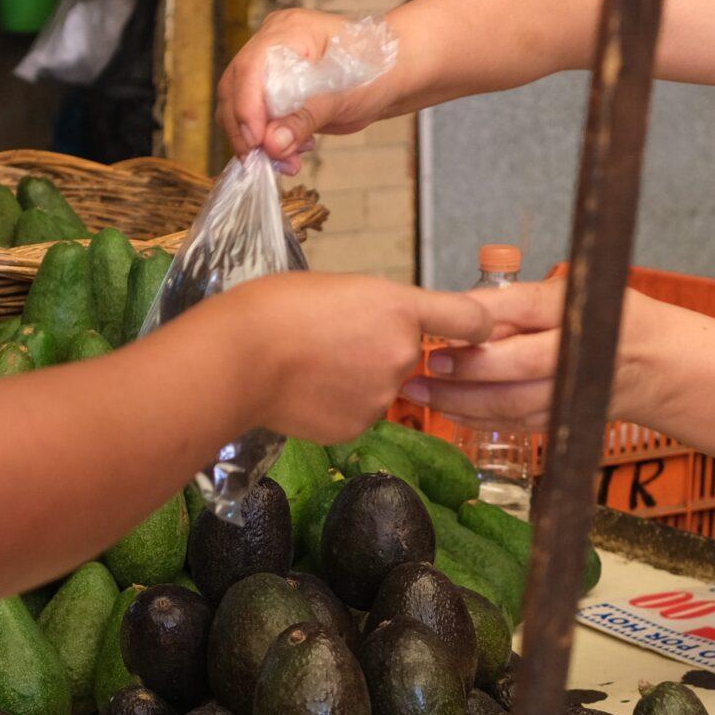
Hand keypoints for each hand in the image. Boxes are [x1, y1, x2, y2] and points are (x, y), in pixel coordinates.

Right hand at [204, 272, 490, 442]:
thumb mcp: (336, 288)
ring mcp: (381, 396)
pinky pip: (356, 414)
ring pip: (380, 387)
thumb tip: (376, 327)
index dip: (475, 325)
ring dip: (357, 381)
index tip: (474, 331)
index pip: (467, 318)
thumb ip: (372, 308)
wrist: (239, 358)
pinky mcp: (358, 426)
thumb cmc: (276, 307)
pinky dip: (337, 406)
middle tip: (333, 342)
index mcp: (398, 308)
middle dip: (379, 350)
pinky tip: (305, 393)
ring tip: (309, 368)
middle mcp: (402, 354)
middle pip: (407, 354)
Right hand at [216, 8, 400, 171]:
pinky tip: (292, 153)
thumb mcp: (345, 94)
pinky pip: (256, 118)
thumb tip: (272, 145)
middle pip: (236, 87)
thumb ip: (306, 118)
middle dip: (247, 130)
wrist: (389, 77)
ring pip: (240, 107)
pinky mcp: (273, 91)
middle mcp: (271, 44)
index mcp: (288, 31)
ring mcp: (269, 67)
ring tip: (288, 162)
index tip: (256, 141)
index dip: (247, 106)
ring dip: (256, 141)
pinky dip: (267, 142)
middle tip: (263, 161)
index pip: (251, 66)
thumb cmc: (376, 70)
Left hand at [401, 280, 667, 427]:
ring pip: (513, 405)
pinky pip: (516, 425)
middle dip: (468, 370)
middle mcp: (578, 354)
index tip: (443, 325)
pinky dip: (479, 420)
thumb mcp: (567, 293)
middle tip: (427, 366)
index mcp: (577, 311)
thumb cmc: (601, 315)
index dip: (481, 321)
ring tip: (422, 393)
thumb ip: (517, 306)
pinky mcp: (565, 420)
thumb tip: (459, 316)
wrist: (654, 362)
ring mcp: (573, 394)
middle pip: (518, 367)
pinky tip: (448, 410)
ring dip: (462, 402)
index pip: (524, 310)